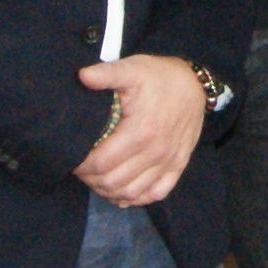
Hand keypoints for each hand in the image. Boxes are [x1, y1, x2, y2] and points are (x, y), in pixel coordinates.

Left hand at [70, 53, 208, 204]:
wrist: (195, 84)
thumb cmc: (160, 77)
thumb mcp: (133, 69)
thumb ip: (106, 74)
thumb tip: (81, 76)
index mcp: (140, 132)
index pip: (101, 163)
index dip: (81, 166)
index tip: (73, 159)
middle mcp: (155, 153)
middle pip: (113, 182)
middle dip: (91, 179)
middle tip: (81, 169)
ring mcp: (168, 163)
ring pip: (131, 193)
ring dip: (109, 191)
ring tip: (97, 179)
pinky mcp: (178, 167)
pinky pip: (155, 194)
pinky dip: (135, 198)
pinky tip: (122, 192)